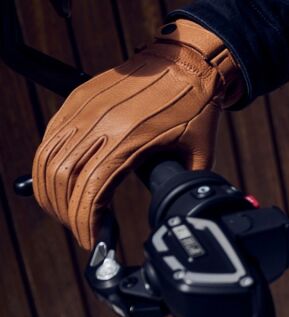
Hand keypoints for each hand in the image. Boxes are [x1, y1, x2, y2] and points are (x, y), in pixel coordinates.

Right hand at [33, 20, 242, 248]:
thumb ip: (182, 182)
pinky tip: (59, 183)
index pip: (92, 191)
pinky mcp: (77, 101)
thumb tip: (175, 209)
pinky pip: (51, 139)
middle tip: (82, 230)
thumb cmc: (195, 106)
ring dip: (53, 194)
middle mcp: (100, 125)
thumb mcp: (198, 152)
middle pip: (64, 180)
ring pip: (49, 161)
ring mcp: (84, 111)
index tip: (94, 240)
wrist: (186, 62)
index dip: (87, 222)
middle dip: (67, 214)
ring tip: (67, 213)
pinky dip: (48, 166)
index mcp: (130, 140)